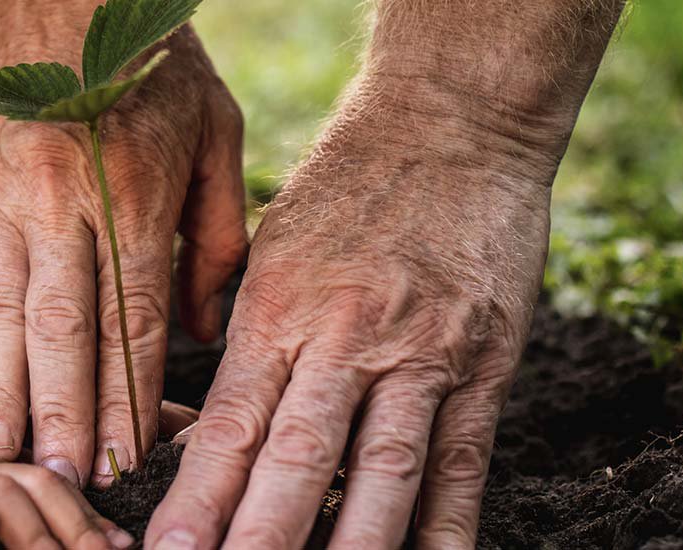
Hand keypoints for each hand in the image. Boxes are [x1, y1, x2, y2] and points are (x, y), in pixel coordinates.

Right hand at [0, 3, 247, 488]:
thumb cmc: (147, 59)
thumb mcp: (212, 127)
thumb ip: (219, 232)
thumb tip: (207, 328)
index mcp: (132, 186)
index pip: (131, 309)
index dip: (129, 389)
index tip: (129, 452)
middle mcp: (60, 199)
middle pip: (61, 325)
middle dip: (62, 411)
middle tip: (64, 478)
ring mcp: (1, 202)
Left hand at [146, 90, 554, 548]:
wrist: (453, 119)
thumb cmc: (345, 185)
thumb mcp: (269, 248)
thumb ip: (242, 335)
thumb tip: (201, 427)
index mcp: (277, 309)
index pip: (230, 425)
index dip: (197, 498)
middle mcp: (344, 338)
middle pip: (297, 463)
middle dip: (258, 540)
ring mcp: (421, 356)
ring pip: (380, 477)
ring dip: (349, 549)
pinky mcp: (484, 365)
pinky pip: (461, 465)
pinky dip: (444, 529)